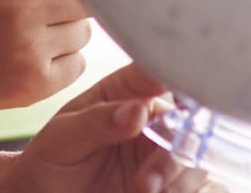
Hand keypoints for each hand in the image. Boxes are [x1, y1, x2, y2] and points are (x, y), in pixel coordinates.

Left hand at [6, 64, 221, 192]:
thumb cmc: (50, 159)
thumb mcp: (63, 137)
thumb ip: (97, 121)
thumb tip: (138, 109)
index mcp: (126, 92)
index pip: (159, 70)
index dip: (180, 76)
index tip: (183, 98)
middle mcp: (152, 118)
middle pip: (190, 120)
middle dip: (177, 149)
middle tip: (147, 179)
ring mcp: (163, 152)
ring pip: (198, 156)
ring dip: (180, 177)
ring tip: (145, 191)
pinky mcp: (171, 183)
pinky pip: (200, 184)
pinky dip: (188, 190)